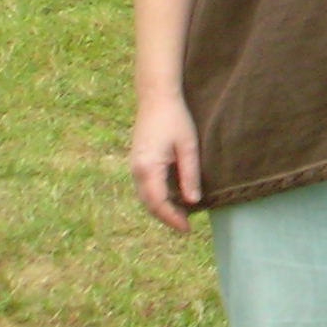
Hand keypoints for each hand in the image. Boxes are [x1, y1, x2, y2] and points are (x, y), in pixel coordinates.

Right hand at [132, 95, 202, 231]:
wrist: (156, 97)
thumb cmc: (175, 119)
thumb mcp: (188, 146)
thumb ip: (190, 175)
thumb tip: (193, 202)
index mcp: (147, 168)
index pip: (159, 203)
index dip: (172, 219)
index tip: (188, 229)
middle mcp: (136, 171)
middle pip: (149, 204)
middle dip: (167, 217)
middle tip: (186, 226)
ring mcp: (134, 166)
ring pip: (145, 197)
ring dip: (161, 208)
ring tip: (182, 214)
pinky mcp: (137, 161)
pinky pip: (145, 187)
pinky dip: (157, 197)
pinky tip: (172, 197)